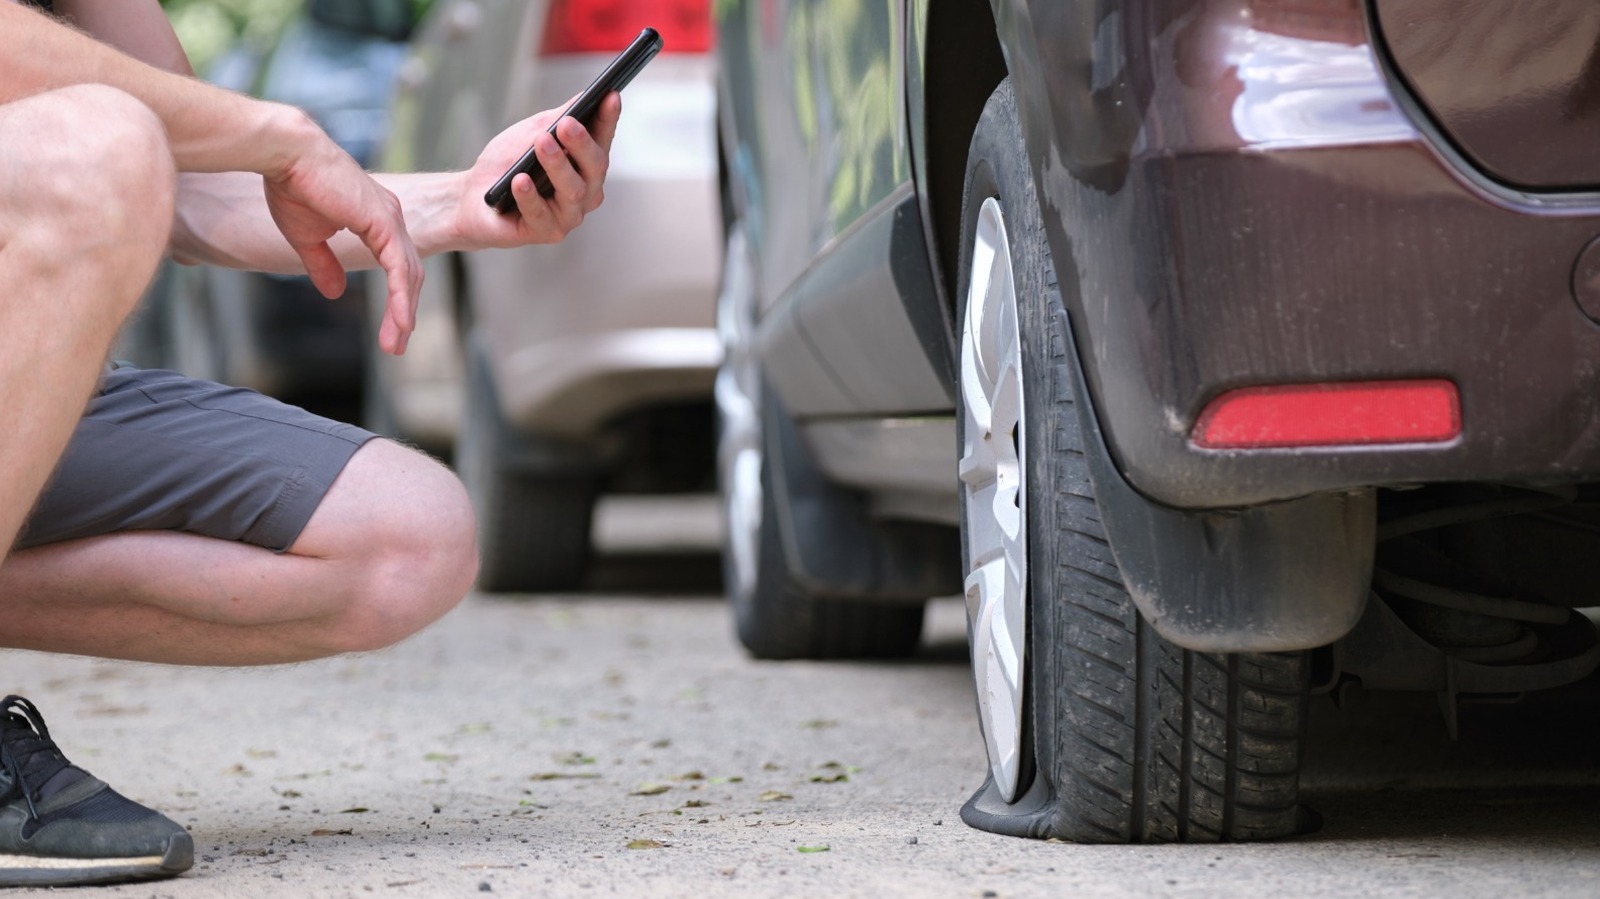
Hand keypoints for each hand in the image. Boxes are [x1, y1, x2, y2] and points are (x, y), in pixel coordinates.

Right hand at [262, 126, 423, 354]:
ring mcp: (390, 219)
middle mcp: (390, 218)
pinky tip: (401, 322)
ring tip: (395, 343)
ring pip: (407, 275)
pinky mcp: (382, 221)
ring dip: (403, 312)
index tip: (390, 330)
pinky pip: (398, 267)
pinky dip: (400, 297)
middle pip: (408, 275)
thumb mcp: (308, 237)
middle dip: (403, 312)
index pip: (396, 266)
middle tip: (395, 346)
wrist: (285, 155)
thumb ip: (324, 265)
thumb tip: (335, 293)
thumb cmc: (293, 186)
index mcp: (377, 220)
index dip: (396, 299)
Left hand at [458, 92, 619, 248]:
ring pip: (573, 191)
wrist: (472, 196)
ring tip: (541, 143)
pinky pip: (541, 214)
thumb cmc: (506, 164)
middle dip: (582, 144)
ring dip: (557, 165)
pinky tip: (520, 181)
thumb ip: (557, 119)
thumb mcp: (532, 133)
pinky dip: (529, 196)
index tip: (610, 96)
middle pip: (594, 167)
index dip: (608, 119)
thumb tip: (583, 97)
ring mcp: (568, 214)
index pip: (602, 140)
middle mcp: (585, 191)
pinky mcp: (547, 232)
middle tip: (567, 124)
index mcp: (585, 165)